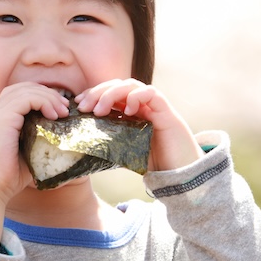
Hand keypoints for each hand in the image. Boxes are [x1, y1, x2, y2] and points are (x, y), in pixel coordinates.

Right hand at [0, 82, 68, 249]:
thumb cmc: (7, 178)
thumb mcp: (26, 154)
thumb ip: (37, 141)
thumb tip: (61, 140)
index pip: (17, 95)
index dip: (40, 96)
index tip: (59, 110)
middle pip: (22, 88)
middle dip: (46, 93)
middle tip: (65, 108)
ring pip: (26, 91)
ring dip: (48, 97)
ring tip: (63, 112)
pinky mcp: (2, 119)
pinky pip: (26, 99)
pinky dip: (43, 102)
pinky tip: (53, 115)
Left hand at [75, 79, 203, 170]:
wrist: (182, 175)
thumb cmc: (154, 164)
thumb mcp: (124, 152)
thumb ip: (109, 145)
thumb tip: (81, 149)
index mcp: (131, 111)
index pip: (109, 93)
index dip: (93, 94)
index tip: (78, 104)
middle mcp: (142, 105)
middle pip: (117, 85)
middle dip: (98, 92)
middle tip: (84, 107)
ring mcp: (154, 106)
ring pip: (131, 86)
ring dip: (112, 94)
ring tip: (100, 111)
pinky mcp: (166, 112)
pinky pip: (152, 93)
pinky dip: (137, 97)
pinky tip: (127, 110)